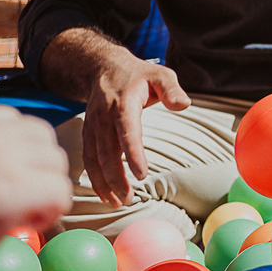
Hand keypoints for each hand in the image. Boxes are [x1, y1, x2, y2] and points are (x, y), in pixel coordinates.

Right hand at [82, 52, 188, 205]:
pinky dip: (94, 177)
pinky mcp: (88, 133)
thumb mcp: (160, 74)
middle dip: (116, 178)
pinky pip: (88, 158)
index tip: (141, 174)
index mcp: (123, 103)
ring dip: (103, 182)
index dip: (132, 154)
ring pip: (94, 159)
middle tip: (129, 199)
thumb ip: (172, 89)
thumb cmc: (139, 74)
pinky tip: (104, 193)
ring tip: (117, 202)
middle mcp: (104, 117)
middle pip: (107, 152)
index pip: (127, 131)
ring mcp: (93, 126)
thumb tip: (184, 104)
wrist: (103, 68)